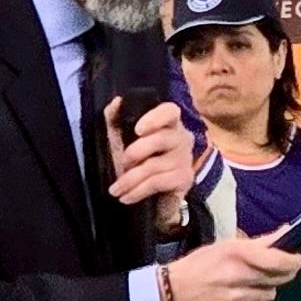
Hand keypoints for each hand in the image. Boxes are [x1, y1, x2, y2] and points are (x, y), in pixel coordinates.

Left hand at [105, 99, 193, 225]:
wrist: (152, 199)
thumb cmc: (137, 163)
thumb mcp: (121, 139)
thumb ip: (116, 119)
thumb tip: (117, 101)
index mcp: (168, 123)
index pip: (170, 111)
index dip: (155, 118)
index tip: (138, 130)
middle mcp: (181, 138)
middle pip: (161, 139)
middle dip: (136, 152)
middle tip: (121, 163)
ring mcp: (185, 159)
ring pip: (155, 165)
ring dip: (130, 179)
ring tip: (116, 189)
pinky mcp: (184, 179)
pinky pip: (158, 182)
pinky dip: (138, 191)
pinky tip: (127, 197)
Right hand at [164, 235, 300, 300]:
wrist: (172, 293)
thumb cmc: (200, 265)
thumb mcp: (227, 246)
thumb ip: (260, 242)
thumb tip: (288, 231)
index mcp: (238, 254)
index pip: (280, 260)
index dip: (294, 261)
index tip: (299, 259)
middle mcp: (239, 277)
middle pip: (280, 279)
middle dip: (283, 275)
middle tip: (279, 271)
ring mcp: (237, 299)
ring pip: (270, 295)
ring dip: (266, 290)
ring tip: (250, 285)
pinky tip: (242, 299)